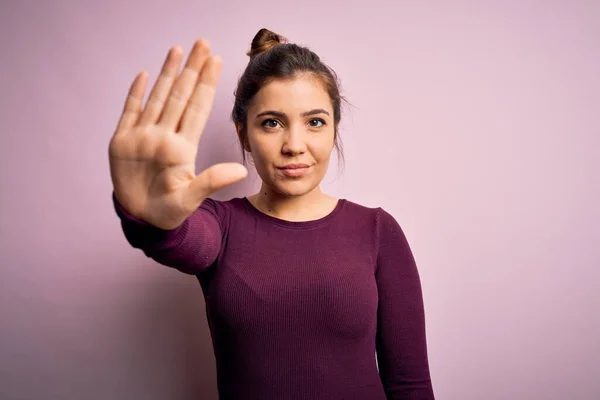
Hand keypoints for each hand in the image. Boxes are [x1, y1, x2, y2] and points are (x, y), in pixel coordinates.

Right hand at [109, 40, 247, 228]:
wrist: (142, 221)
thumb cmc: (169, 212)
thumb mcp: (192, 198)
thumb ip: (213, 181)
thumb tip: (241, 170)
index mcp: (182, 147)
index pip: (197, 108)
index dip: (207, 85)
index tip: (217, 61)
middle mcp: (164, 136)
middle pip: (180, 95)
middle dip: (192, 69)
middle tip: (202, 43)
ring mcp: (143, 137)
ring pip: (158, 98)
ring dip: (167, 74)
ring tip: (178, 50)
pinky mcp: (122, 143)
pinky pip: (129, 112)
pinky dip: (135, 94)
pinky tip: (143, 75)